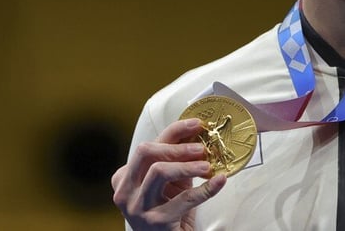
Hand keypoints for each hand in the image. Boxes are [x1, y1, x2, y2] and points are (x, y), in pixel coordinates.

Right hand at [111, 118, 227, 230]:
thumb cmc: (169, 211)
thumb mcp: (170, 182)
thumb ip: (177, 160)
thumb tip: (197, 133)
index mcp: (125, 178)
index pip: (147, 146)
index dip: (173, 131)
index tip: (196, 124)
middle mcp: (126, 192)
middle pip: (146, 153)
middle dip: (177, 147)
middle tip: (201, 147)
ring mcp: (138, 207)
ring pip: (159, 172)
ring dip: (188, 166)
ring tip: (208, 166)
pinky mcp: (156, 222)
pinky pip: (185, 199)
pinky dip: (206, 189)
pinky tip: (219, 182)